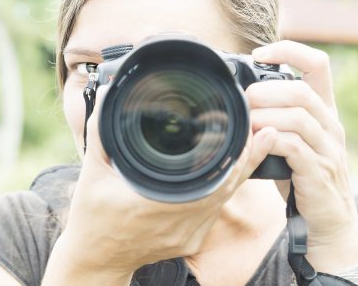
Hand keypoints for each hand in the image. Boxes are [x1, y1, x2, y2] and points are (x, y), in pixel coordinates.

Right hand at [43, 86, 276, 283]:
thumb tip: (108, 96)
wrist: (96, 260)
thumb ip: (100, 133)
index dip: (234, 157)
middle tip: (265, 131)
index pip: (209, 180)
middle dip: (248, 158)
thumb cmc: (92, 219)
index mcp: (157, 205)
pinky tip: (233, 169)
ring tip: (257, 144)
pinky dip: (225, 188)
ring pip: (225, 199)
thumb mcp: (92, 173)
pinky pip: (215, 210)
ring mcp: (188, 234)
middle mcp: (179, 222)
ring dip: (240, 171)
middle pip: (227, 187)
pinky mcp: (191, 240)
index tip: (249, 132)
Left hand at [248, 40, 357, 271]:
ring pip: (298, 116)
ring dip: (265, 115)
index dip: (290, 50)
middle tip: (244, 100)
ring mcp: (328, 148)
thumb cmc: (303, 179)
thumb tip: (239, 100)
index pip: (318, 64)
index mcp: (325, 111)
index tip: (259, 54)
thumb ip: (276, 119)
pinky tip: (257, 142)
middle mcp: (331, 125)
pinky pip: (294, 146)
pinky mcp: (318, 171)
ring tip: (246, 122)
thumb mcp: (294, 142)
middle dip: (267, 90)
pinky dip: (271, 140)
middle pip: (302, 90)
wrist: (329, 222)